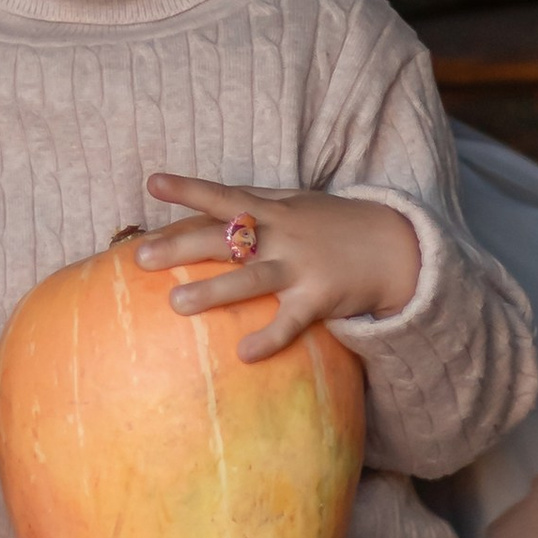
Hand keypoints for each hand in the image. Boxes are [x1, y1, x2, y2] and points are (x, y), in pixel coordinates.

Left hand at [133, 176, 420, 362]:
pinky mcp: (320, 299)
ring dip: (214, 291)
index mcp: (274, 210)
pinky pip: (291, 322)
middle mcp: (282, 235)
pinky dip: (269, 338)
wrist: (396, 245)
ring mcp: (301, 267)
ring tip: (176, 305)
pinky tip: (244, 354)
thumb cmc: (336, 224)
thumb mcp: (298, 202)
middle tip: (140, 258)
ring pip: (251, 279)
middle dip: (181, 246)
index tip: (152, 183)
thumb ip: (257, 200)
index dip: (189, 190)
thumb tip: (208, 199)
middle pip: (225, 238)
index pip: (224, 196)